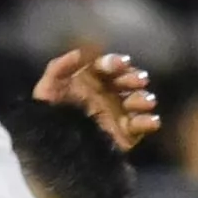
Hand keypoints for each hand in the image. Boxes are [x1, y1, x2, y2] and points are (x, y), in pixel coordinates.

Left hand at [32, 50, 159, 150]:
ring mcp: (118, 112)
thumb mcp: (47, 87)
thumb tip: (80, 51)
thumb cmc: (47, 113)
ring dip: (144, 98)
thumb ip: (59, 67)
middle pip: (128, 80)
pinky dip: (149, 122)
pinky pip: (141, 127)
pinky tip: (150, 121)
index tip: (120, 64)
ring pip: (139, 101)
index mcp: (93, 79)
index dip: (115, 62)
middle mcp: (109, 93)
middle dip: (134, 78)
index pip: (109, 65)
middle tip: (138, 80)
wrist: (48, 146)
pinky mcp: (124, 133)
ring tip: (145, 102)